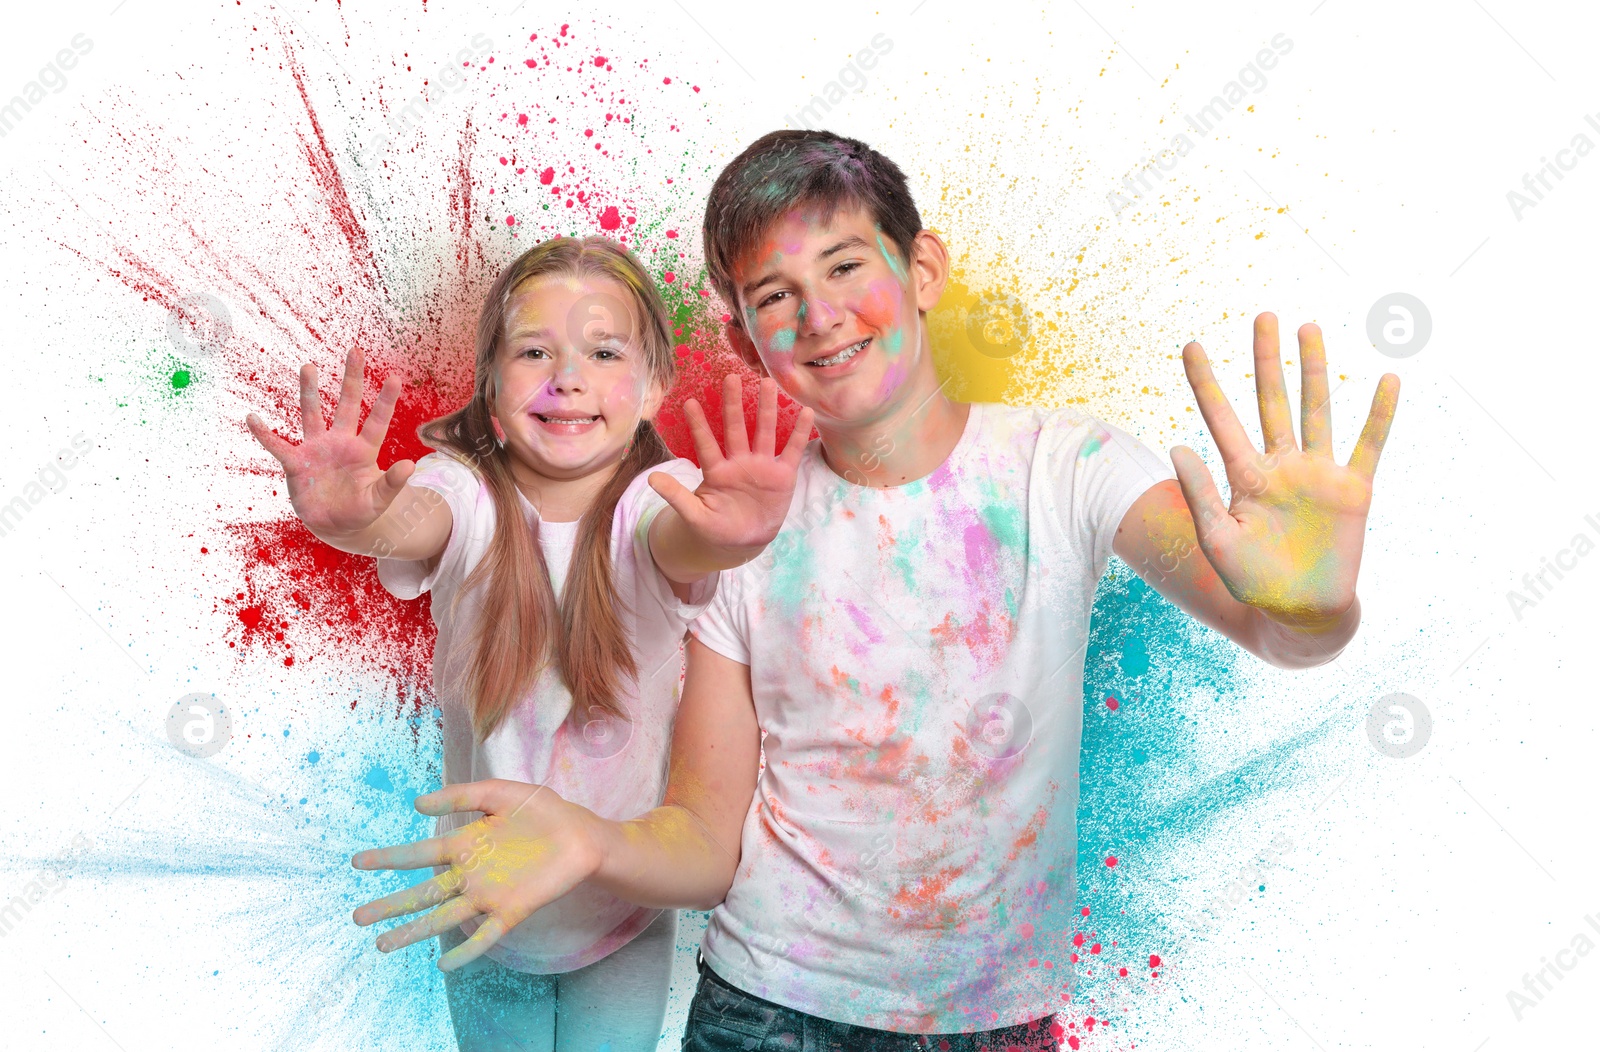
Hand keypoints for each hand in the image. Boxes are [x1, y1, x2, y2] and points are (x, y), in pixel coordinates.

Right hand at [246, 348, 413, 542]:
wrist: (334, 525)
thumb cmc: (359, 510)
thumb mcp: (378, 501)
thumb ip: (392, 484)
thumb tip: (410, 466)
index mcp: (363, 451)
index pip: (376, 421)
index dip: (385, 401)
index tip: (395, 377)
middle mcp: (340, 443)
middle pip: (346, 405)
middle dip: (351, 379)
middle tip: (355, 350)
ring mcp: (316, 450)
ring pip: (312, 415)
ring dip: (310, 392)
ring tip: (309, 367)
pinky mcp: (296, 464)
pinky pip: (278, 446)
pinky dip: (265, 435)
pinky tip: (252, 418)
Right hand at [350, 780, 601, 970]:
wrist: (582, 835)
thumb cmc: (544, 812)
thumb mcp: (500, 793)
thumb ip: (462, 796)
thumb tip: (417, 803)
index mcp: (465, 844)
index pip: (418, 853)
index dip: (388, 858)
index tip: (357, 861)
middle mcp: (470, 873)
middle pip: (422, 893)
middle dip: (390, 904)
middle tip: (358, 916)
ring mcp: (488, 895)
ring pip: (443, 917)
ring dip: (414, 931)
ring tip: (383, 944)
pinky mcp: (512, 911)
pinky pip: (484, 935)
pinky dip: (465, 950)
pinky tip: (444, 965)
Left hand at [647, 374, 813, 560]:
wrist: (743, 543)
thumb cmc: (715, 528)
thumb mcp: (694, 515)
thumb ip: (676, 496)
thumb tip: (651, 478)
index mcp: (716, 471)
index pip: (705, 444)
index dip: (698, 424)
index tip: (689, 402)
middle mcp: (739, 462)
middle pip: (735, 429)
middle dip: (733, 404)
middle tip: (731, 377)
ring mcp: (762, 466)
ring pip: (764, 432)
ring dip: (767, 409)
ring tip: (767, 383)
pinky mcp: (783, 476)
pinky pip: (792, 451)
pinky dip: (799, 433)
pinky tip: (805, 412)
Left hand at [1172, 313, 1399, 631]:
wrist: (1300, 614)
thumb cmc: (1253, 582)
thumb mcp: (1217, 541)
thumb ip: (1200, 494)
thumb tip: (1176, 446)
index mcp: (1244, 476)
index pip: (1220, 419)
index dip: (1205, 383)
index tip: (1191, 346)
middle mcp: (1281, 466)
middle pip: (1272, 400)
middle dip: (1267, 359)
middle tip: (1264, 316)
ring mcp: (1317, 475)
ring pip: (1316, 411)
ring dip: (1315, 370)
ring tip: (1310, 328)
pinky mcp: (1353, 491)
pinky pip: (1369, 446)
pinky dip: (1380, 415)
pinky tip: (1388, 380)